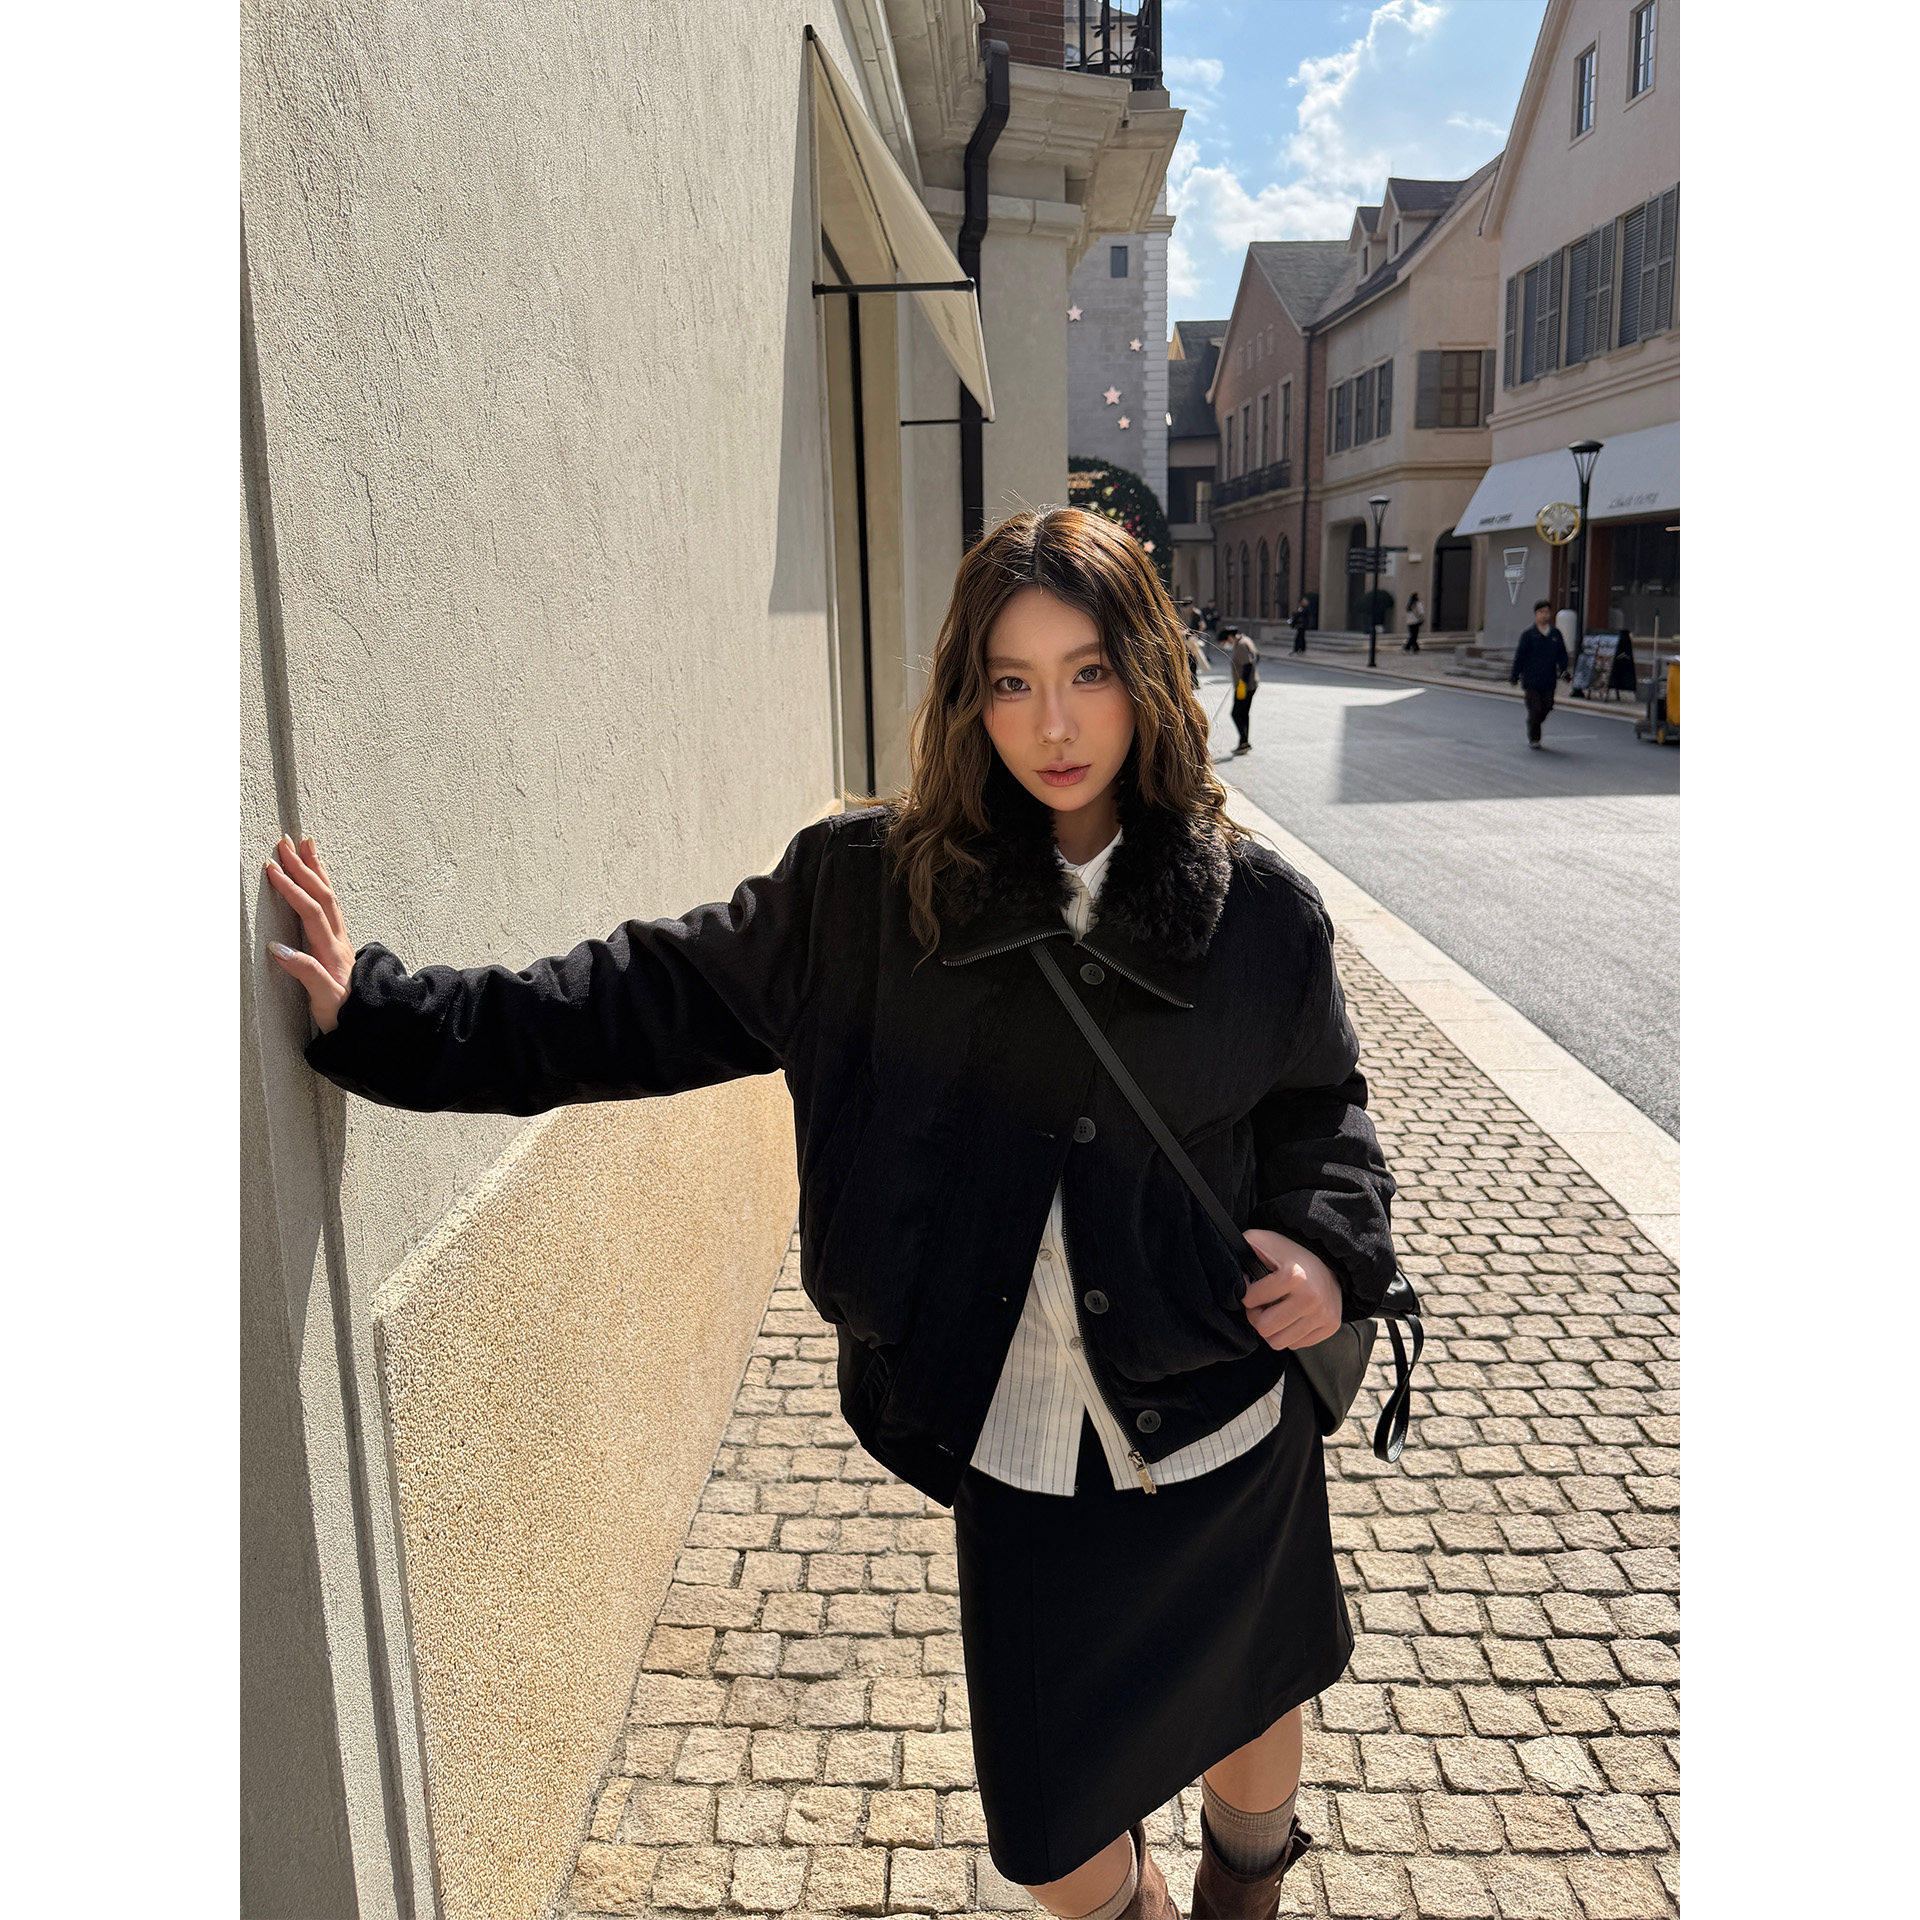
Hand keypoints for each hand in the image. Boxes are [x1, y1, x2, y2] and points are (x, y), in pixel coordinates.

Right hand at [264, 834, 354, 1032]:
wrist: (367, 1023)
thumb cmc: (342, 1015)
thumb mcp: (324, 1000)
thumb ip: (305, 972)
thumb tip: (278, 947)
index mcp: (331, 951)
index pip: (311, 911)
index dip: (292, 890)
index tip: (272, 870)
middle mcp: (338, 940)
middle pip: (322, 895)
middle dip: (303, 867)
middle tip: (284, 843)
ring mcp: (339, 939)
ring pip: (328, 896)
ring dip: (315, 869)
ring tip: (303, 844)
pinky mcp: (337, 943)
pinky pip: (329, 905)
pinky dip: (321, 885)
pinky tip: (315, 875)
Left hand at [1241, 1229, 1343, 1350]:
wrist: (1329, 1259)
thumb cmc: (1290, 1253)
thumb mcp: (1263, 1240)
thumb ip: (1242, 1249)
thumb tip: (1233, 1277)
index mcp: (1294, 1276)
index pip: (1250, 1300)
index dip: (1247, 1293)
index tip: (1254, 1285)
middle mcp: (1311, 1298)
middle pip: (1264, 1328)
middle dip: (1257, 1316)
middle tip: (1262, 1304)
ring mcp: (1322, 1314)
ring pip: (1278, 1342)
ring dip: (1272, 1329)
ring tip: (1275, 1311)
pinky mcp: (1330, 1326)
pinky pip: (1296, 1344)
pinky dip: (1289, 1333)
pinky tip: (1291, 1316)